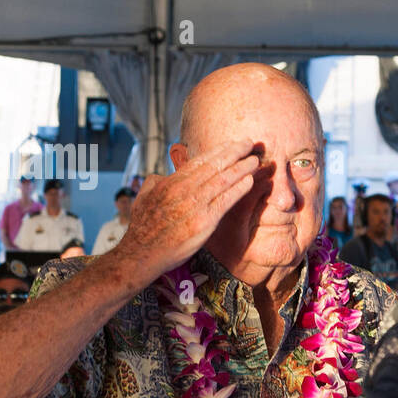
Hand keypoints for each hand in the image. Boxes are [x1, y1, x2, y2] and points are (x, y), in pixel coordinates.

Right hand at [108, 138, 260, 285]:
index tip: (232, 144)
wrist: (142, 253)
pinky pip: (226, 201)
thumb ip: (158, 181)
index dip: (219, 150)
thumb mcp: (144, 195)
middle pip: (214, 166)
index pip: (200, 160)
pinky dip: (239, 189)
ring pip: (223, 180)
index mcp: (170, 182)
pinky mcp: (204, 222)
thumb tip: (167, 174)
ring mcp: (195, 205)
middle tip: (250, 144)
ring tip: (255, 160)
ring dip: (242, 168)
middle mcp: (183, 190)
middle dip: (235, 152)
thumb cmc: (143, 226)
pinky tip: (249, 181)